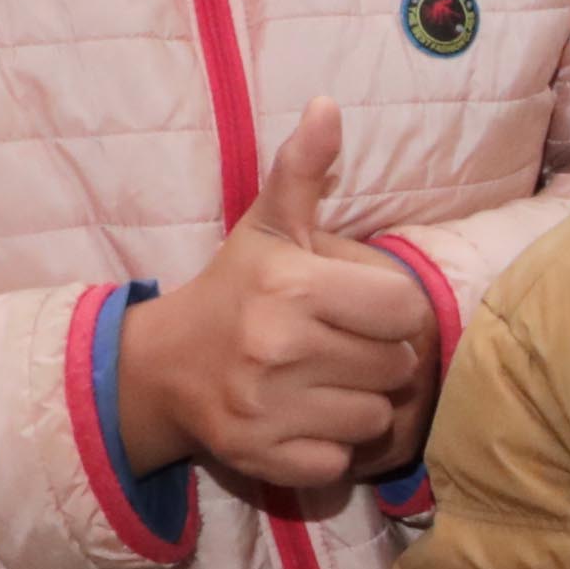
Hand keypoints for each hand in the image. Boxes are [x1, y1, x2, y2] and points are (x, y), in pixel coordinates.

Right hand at [118, 98, 437, 498]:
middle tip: (340, 348)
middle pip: (396, 368)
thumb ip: (303, 170)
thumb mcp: (269, 229)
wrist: (163, 365)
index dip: (393, 313)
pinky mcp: (260, 457)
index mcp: (292, 287)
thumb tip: (327, 105)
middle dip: (378, 359)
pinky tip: (304, 420)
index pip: (405, 310)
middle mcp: (278, 347)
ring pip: (376, 418)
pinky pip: (339, 463)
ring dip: (359, 404)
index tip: (361, 311)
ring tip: (324, 383)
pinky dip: (330, 448)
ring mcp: (267, 407)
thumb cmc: (236, 291)